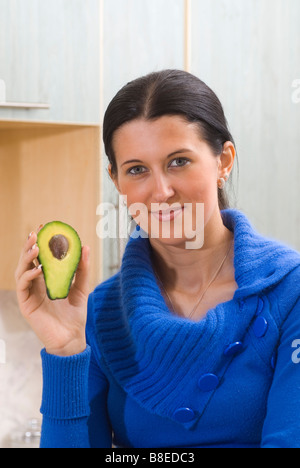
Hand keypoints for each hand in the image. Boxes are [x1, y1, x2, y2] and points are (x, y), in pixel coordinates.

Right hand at [15, 228, 89, 355]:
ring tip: (36, 246)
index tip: (45, 228)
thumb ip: (82, 269)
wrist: (72, 338)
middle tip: (36, 232)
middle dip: (30, 245)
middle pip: (27, 261)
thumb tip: (86, 247)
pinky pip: (23, 286)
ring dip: (27, 257)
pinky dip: (28, 275)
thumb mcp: (81, 288)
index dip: (40, 242)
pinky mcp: (26, 304)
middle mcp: (35, 284)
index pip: (39, 257)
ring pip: (21, 270)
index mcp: (46, 280)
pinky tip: (37, 270)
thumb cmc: (75, 315)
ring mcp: (29, 294)